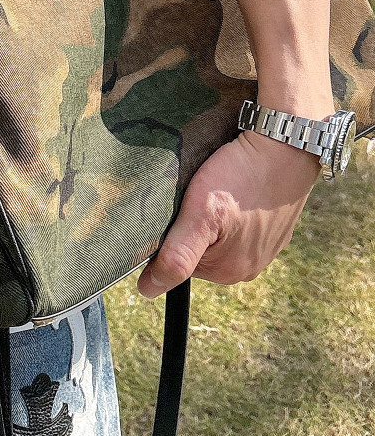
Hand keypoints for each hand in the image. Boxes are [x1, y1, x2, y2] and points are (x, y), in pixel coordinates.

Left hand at [137, 130, 321, 297]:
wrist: (287, 144)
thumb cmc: (241, 176)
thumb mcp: (201, 214)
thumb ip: (177, 255)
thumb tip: (148, 291)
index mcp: (229, 271)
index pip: (178, 260)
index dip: (170, 233)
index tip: (178, 206)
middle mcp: (250, 266)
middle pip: (199, 248)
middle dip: (191, 223)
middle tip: (196, 192)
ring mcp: (267, 247)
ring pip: (220, 234)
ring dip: (211, 214)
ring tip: (217, 186)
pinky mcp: (276, 226)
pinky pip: (242, 222)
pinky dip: (233, 206)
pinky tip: (235, 186)